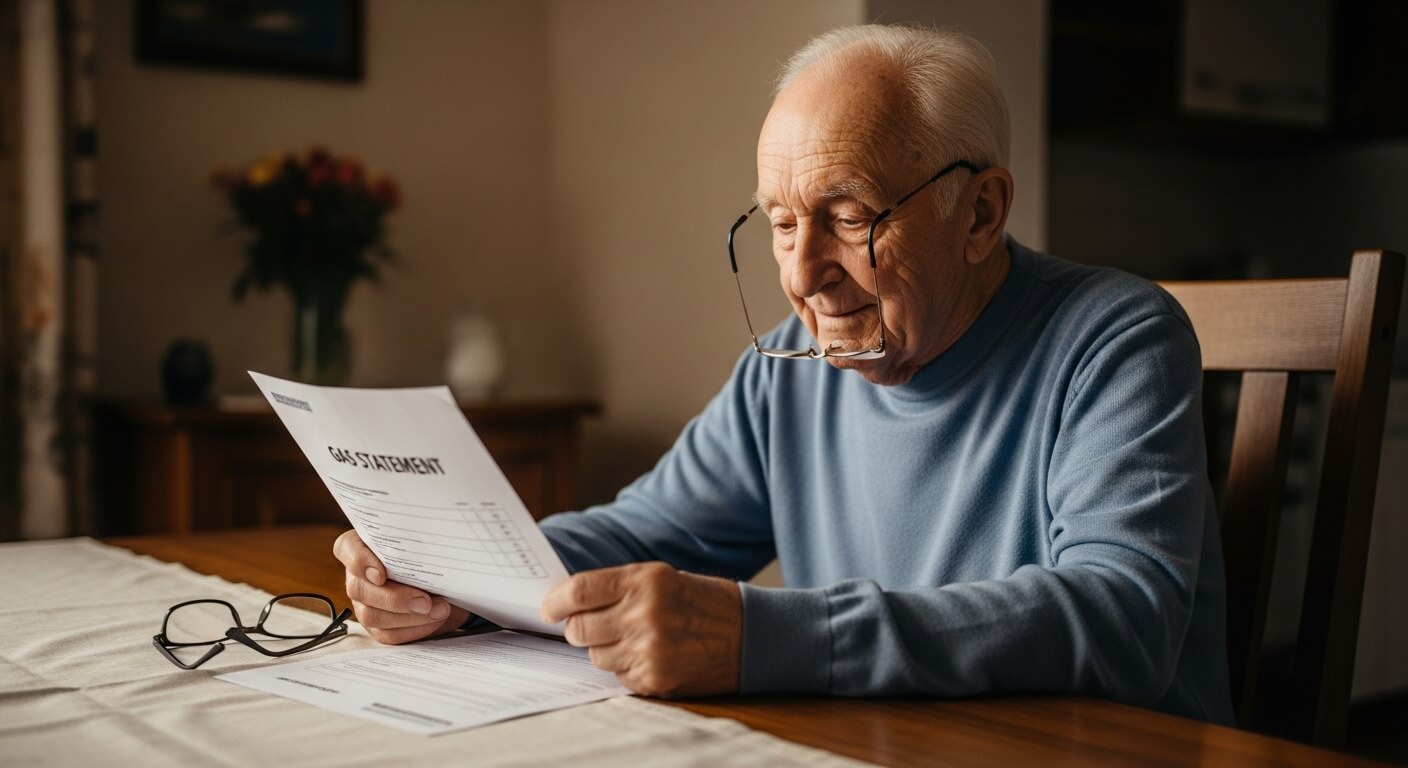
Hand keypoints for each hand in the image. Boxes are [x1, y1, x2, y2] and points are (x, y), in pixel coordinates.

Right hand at [332, 529, 469, 643]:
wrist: (446, 580)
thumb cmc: (433, 555)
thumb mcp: (430, 544)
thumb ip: (425, 544)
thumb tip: (438, 549)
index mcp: (363, 546)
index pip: (347, 548)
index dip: (359, 561)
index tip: (381, 574)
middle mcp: (358, 576)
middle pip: (359, 589)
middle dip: (395, 599)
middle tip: (425, 601)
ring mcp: (364, 603)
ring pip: (371, 616)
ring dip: (409, 617)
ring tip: (439, 610)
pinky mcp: (377, 626)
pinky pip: (388, 634)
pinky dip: (414, 629)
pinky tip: (435, 620)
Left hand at [540, 562, 741, 697]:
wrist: (751, 635)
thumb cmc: (703, 601)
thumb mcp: (662, 578)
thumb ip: (617, 587)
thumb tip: (568, 603)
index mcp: (645, 581)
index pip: (578, 592)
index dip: (555, 602)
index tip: (549, 609)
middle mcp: (644, 615)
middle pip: (578, 629)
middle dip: (578, 628)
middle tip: (591, 625)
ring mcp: (649, 651)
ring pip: (594, 656)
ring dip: (604, 649)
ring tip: (634, 638)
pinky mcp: (655, 680)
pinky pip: (617, 676)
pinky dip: (626, 667)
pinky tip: (651, 655)